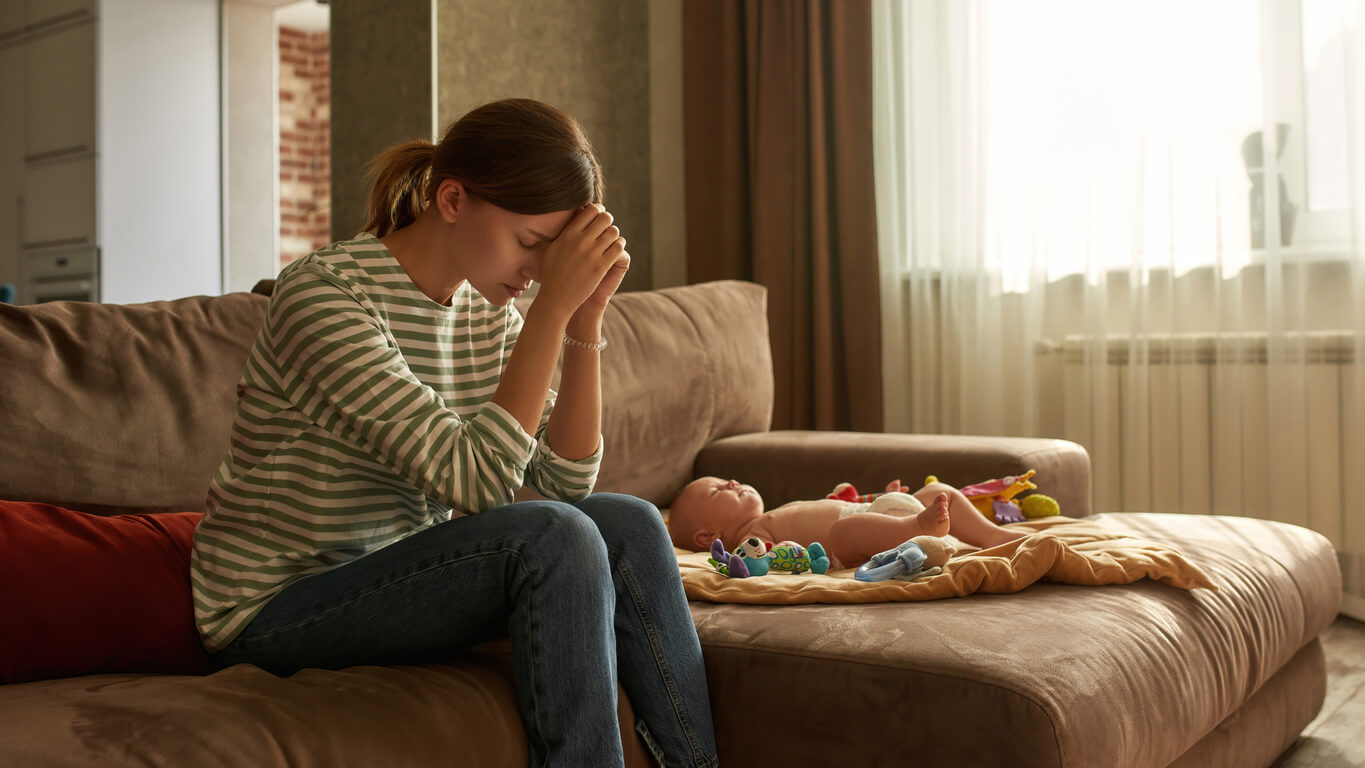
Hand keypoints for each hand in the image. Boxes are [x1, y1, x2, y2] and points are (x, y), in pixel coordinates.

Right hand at [536, 204, 625, 318]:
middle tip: (606, 229)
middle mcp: (580, 240)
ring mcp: (592, 253)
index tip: (598, 217)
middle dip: (608, 222)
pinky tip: (614, 250)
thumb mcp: (553, 247)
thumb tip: (575, 215)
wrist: (556, 298)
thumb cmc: (552, 273)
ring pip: (614, 232)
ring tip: (610, 241)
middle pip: (605, 218)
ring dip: (614, 235)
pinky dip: (619, 246)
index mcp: (568, 233)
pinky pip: (618, 248)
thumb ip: (565, 231)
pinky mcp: (601, 266)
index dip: (598, 211)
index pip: (591, 210)